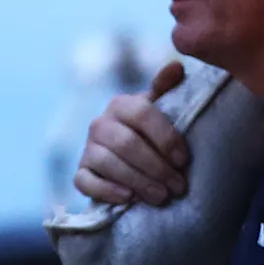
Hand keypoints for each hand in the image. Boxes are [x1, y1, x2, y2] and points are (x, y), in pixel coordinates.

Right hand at [69, 61, 191, 206]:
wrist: (126, 162)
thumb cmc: (149, 135)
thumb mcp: (160, 111)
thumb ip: (167, 89)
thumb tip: (177, 66)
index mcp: (121, 104)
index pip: (142, 115)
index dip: (165, 137)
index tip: (183, 160)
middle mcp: (100, 124)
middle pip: (127, 144)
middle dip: (156, 167)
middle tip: (177, 186)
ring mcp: (87, 149)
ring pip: (109, 164)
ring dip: (138, 181)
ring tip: (161, 196)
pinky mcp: (80, 172)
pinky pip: (86, 182)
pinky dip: (108, 191)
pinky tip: (129, 198)